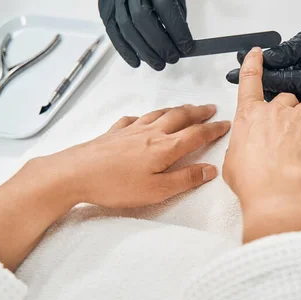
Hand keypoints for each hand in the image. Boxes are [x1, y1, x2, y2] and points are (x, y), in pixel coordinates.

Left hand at [0, 105, 228, 269]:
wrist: (74, 173)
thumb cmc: (115, 185)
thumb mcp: (157, 190)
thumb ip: (186, 179)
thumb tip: (210, 170)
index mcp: (165, 147)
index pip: (197, 134)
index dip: (214, 129)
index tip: (226, 124)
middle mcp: (151, 133)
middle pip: (180, 117)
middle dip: (198, 112)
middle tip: (210, 109)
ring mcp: (131, 131)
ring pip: (159, 114)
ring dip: (176, 110)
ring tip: (185, 109)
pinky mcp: (113, 133)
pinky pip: (133, 119)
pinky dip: (144, 117)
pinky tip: (141, 119)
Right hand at [99, 0, 192, 70]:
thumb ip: (177, 21)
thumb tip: (181, 49)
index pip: (165, 5)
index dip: (177, 29)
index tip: (187, 47)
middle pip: (142, 17)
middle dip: (159, 43)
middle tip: (172, 58)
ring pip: (126, 27)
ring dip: (143, 51)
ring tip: (159, 64)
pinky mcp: (105, 8)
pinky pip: (113, 32)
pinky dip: (125, 50)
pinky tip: (137, 62)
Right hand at [223, 48, 300, 241]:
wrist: (277, 190)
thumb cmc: (252, 180)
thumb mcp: (232, 162)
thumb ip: (240, 148)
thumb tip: (245, 150)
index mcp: (249, 115)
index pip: (250, 81)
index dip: (254, 64)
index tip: (257, 53)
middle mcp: (274, 111)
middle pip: (285, 98)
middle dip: (287, 111)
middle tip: (287, 131)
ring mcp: (298, 118)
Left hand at [226, 0, 300, 101]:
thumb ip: (290, 51)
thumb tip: (268, 59)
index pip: (280, 82)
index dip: (255, 76)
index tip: (234, 72)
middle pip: (278, 88)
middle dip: (255, 79)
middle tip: (232, 70)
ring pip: (282, 86)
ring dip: (264, 77)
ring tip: (242, 66)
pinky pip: (289, 79)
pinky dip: (275, 74)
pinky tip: (262, 66)